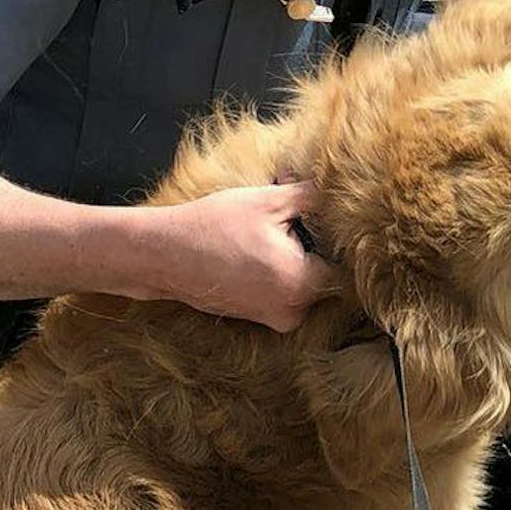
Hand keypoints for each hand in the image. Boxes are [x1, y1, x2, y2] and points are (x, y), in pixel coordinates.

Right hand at [135, 182, 339, 331]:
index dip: (344, 240)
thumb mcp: (269, 201)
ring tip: (277, 230)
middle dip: (319, 245)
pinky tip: (262, 247)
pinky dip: (284, 269)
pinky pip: (288, 291)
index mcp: (301, 284)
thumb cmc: (214, 225)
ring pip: (308, 283)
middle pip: (328, 275)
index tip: (335, 220)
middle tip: (299, 218)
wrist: (164, 255)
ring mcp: (276, 319)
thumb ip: (313, 197)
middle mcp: (293, 311)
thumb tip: (343, 190)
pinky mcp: (262, 317)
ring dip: (301, 256)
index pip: (347, 266)